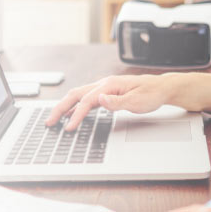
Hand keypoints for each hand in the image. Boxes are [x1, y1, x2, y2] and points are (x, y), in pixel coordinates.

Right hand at [43, 74, 178, 130]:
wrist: (161, 87)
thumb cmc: (151, 94)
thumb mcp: (136, 101)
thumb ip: (116, 102)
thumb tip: (99, 100)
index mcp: (109, 85)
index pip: (87, 101)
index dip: (76, 115)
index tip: (68, 128)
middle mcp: (103, 84)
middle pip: (76, 95)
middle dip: (61, 108)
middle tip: (49, 122)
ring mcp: (104, 87)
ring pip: (78, 95)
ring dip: (65, 106)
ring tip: (54, 119)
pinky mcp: (106, 92)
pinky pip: (86, 98)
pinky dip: (75, 106)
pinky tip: (71, 113)